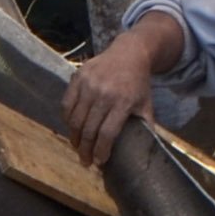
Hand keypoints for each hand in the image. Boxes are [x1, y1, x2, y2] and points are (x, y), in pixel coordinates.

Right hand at [62, 13, 181, 163]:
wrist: (129, 53)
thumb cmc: (138, 83)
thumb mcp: (146, 104)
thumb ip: (146, 125)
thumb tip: (148, 149)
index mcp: (123, 102)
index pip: (107, 133)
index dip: (101, 151)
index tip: (99, 162)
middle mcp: (104, 93)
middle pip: (89, 129)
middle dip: (86, 150)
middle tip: (85, 161)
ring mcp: (89, 84)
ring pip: (75, 119)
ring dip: (74, 137)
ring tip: (78, 147)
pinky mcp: (78, 77)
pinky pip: (66, 104)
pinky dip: (67, 119)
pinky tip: (71, 128)